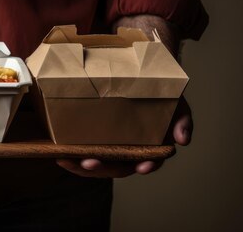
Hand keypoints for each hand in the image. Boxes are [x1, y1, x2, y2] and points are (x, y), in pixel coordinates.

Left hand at [56, 97, 191, 177]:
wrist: (140, 76)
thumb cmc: (158, 92)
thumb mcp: (176, 102)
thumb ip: (182, 119)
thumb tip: (182, 140)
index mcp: (149, 146)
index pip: (150, 160)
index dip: (147, 165)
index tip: (142, 166)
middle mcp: (129, 150)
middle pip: (118, 166)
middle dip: (104, 168)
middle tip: (89, 162)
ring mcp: (111, 147)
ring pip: (98, 164)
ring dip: (81, 166)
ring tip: (67, 160)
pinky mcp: (94, 140)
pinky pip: (83, 153)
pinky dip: (72, 156)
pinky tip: (60, 154)